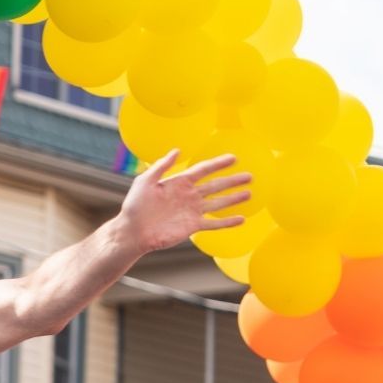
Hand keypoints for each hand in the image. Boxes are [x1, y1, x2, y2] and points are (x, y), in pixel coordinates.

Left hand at [116, 150, 251, 253]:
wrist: (132, 231)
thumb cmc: (135, 206)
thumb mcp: (145, 182)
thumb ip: (161, 166)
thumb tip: (177, 151)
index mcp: (179, 182)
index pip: (203, 170)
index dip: (218, 164)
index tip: (234, 158)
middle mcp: (188, 195)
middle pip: (215, 185)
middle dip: (232, 180)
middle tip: (250, 176)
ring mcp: (191, 211)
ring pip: (218, 203)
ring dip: (233, 199)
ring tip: (249, 193)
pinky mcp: (192, 226)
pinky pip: (213, 223)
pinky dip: (227, 222)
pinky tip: (241, 219)